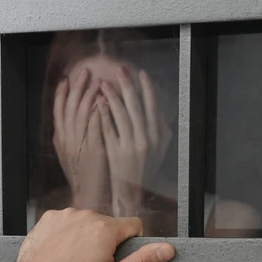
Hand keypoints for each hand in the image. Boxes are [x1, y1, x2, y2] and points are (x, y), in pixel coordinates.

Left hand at [8, 207, 174, 261]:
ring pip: (88, 223)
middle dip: (106, 243)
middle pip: (109, 225)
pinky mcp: (50, 217)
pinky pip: (69, 222)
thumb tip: (166, 249)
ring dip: (86, 238)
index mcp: (106, 229)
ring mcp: (66, 214)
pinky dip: (68, 235)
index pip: (134, 226)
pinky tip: (60, 253)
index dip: (131, 244)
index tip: (118, 260)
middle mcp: (87, 215)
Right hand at [53, 68, 110, 211]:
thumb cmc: (81, 175)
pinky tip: (105, 100)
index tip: (66, 79)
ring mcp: (79, 143)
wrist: (87, 194)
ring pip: (81, 113)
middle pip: (69, 107)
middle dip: (77, 87)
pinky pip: (94, 125)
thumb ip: (66, 138)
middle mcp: (67, 139)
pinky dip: (98, 111)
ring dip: (89, 94)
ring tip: (97, 80)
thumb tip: (63, 123)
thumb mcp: (68, 154)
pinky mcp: (93, 148)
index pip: (57, 110)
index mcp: (60, 139)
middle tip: (85, 72)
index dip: (61, 93)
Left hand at [99, 68, 172, 217]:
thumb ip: (161, 131)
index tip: (140, 73)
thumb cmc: (145, 170)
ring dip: (113, 96)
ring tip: (105, 83)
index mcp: (157, 136)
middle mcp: (145, 139)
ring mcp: (130, 145)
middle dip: (127, 85)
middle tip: (119, 69)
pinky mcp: (116, 152)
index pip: (152, 106)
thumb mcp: (158, 150)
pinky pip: (109, 129)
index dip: (146, 89)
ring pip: (122, 115)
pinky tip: (99, 102)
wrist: (132, 192)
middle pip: (136, 106)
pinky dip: (104, 114)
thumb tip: (161, 113)